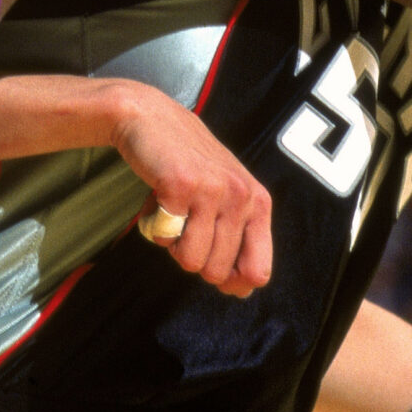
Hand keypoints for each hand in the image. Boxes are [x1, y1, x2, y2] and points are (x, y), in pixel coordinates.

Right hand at [108, 83, 272, 297]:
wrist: (153, 120)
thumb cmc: (190, 165)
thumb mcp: (227, 197)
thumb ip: (238, 240)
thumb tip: (241, 291)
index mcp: (259, 203)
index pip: (257, 271)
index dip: (231, 282)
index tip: (211, 263)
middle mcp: (241, 196)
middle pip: (217, 273)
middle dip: (194, 258)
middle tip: (186, 226)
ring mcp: (212, 190)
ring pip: (191, 261)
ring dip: (173, 245)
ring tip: (173, 214)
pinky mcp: (180, 185)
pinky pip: (164, 239)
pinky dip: (154, 229)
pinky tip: (158, 201)